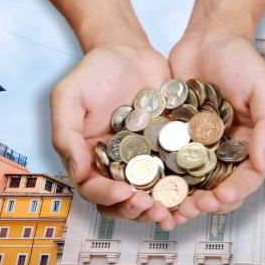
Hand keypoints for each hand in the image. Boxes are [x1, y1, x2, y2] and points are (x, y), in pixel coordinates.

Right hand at [51, 44, 175, 228]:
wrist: (130, 54)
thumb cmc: (94, 74)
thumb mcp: (69, 96)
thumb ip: (65, 132)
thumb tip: (76, 173)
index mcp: (91, 161)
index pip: (95, 190)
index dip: (108, 197)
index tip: (123, 193)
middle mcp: (120, 168)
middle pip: (126, 203)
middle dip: (138, 210)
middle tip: (153, 207)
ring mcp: (149, 164)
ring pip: (155, 197)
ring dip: (164, 208)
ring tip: (176, 210)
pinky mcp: (174, 154)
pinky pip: (182, 177)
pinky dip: (188, 190)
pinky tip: (198, 194)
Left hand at [168, 33, 264, 223]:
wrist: (207, 38)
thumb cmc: (241, 60)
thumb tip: (263, 162)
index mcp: (251, 145)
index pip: (247, 179)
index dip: (235, 193)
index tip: (220, 197)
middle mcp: (226, 152)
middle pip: (219, 189)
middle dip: (206, 204)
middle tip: (190, 209)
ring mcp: (199, 148)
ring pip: (192, 185)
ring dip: (182, 200)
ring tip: (168, 208)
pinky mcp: (174, 140)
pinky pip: (168, 165)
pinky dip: (160, 180)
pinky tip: (149, 189)